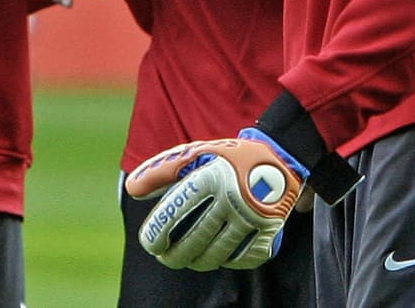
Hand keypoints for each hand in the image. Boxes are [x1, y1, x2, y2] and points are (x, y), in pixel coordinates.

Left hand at [125, 128, 305, 270]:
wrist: (282, 153)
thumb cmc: (229, 156)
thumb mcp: (198, 152)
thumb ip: (163, 169)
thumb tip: (132, 189)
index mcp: (213, 174)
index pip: (176, 209)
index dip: (158, 231)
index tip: (151, 244)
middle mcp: (234, 196)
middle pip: (196, 239)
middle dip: (175, 255)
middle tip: (166, 257)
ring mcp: (254, 215)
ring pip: (217, 254)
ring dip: (198, 262)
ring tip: (189, 259)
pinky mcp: (271, 228)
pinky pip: (244, 258)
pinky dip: (229, 262)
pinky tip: (219, 257)